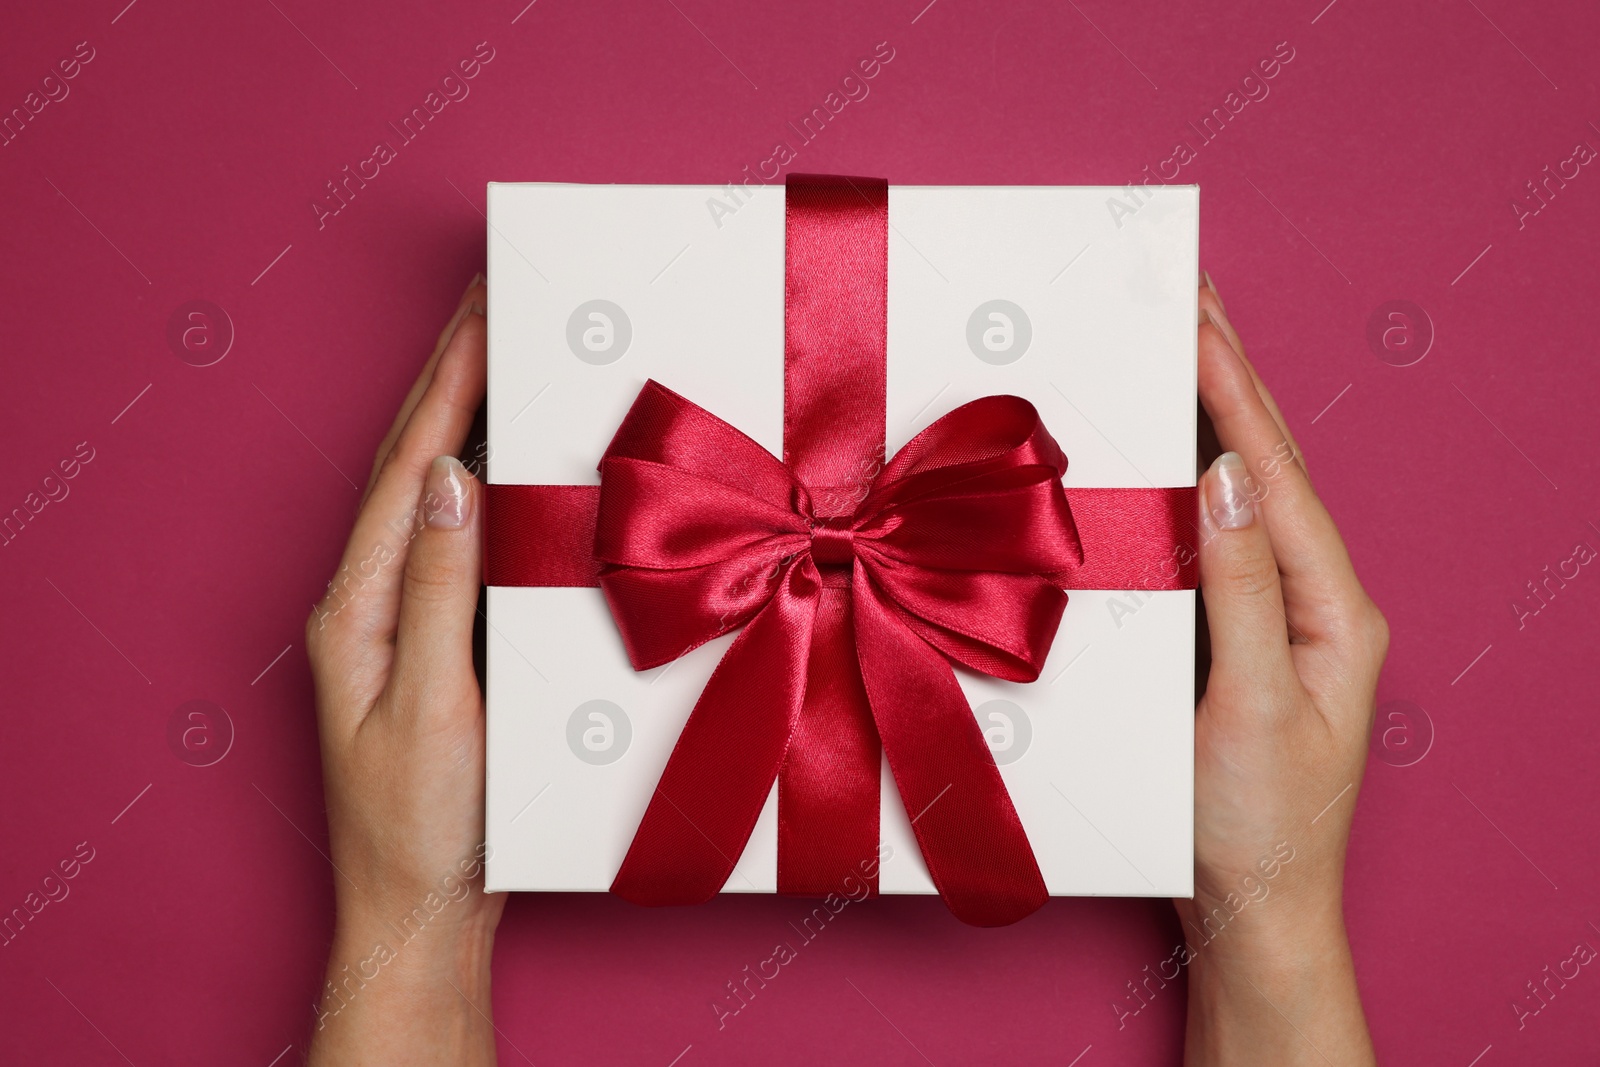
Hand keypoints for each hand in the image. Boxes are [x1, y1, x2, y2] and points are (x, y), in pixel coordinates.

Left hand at [305, 275, 502, 1065]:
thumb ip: (437, 595)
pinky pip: (460, 542)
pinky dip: (485, 483)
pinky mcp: (437, 642)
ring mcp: (401, 621)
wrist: (424, 912)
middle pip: (409, 468)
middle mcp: (369, 603)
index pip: (406, 475)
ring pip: (432, 499)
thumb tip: (450, 483)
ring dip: (462, 418)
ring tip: (500, 351)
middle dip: (448, 378)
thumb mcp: (430, 712)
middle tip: (489, 301)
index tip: (481, 313)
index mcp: (355, 610)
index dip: (444, 388)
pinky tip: (511, 460)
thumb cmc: (422, 828)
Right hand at [1179, 274, 1386, 1064]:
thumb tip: (1224, 484)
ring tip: (1181, 346)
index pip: (1274, 480)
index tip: (1194, 315)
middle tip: (1193, 294)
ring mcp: (1277, 620)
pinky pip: (1211, 543)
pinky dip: (1187, 483)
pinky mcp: (1235, 641)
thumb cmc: (1256, 830)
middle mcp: (1315, 603)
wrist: (1249, 916)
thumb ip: (1243, 593)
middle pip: (1269, 470)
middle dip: (1232, 378)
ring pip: (1241, 499)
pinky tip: (1165, 454)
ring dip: (1212, 418)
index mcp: (1336, 612)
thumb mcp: (1251, 710)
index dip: (1233, 393)